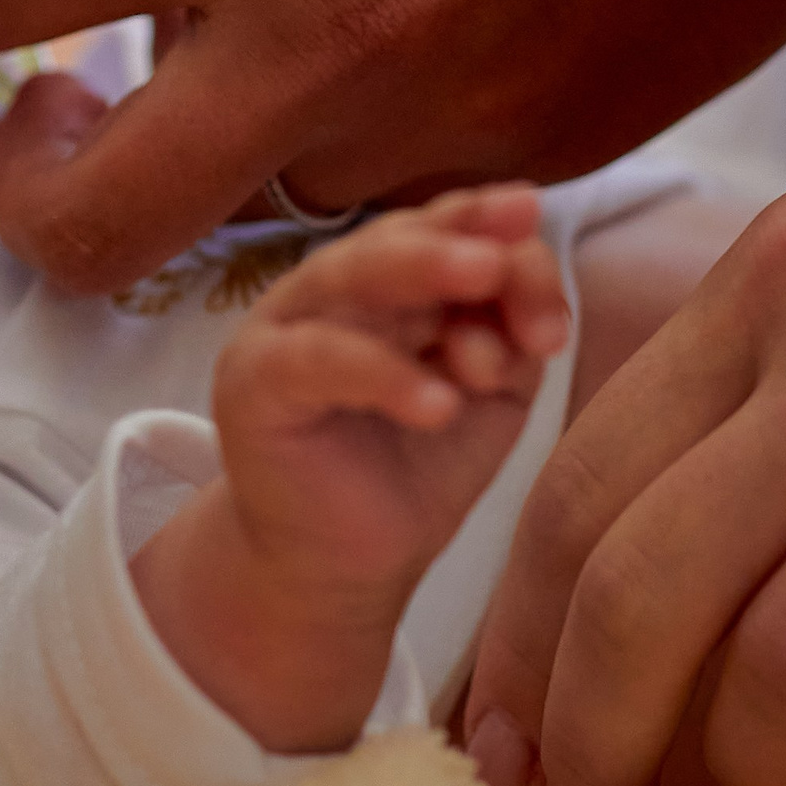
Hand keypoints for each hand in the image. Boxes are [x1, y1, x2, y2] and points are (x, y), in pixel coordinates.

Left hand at [0, 0, 785, 295]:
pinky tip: (441, 29)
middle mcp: (316, 35)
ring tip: (338, 8)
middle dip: (39, 190)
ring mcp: (424, 128)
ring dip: (241, 137)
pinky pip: (379, 197)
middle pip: (83, 226)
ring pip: (249, 204)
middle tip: (69, 117)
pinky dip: (366, 142)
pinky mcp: (518, 173)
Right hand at [131, 190, 567, 753]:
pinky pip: (316, 360)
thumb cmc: (416, 468)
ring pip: (346, 277)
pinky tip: (439, 404)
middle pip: (391, 239)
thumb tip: (516, 276)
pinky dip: (382, 374)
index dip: (485, 221)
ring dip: (418, 280)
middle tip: (501, 261)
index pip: (436, 228)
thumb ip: (510, 331)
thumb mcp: (490, 392)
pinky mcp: (250, 384)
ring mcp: (281, 329)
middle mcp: (328, 289)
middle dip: (453, 241)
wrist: (347, 565)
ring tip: (481, 312)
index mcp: (386, 280)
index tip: (535, 225)